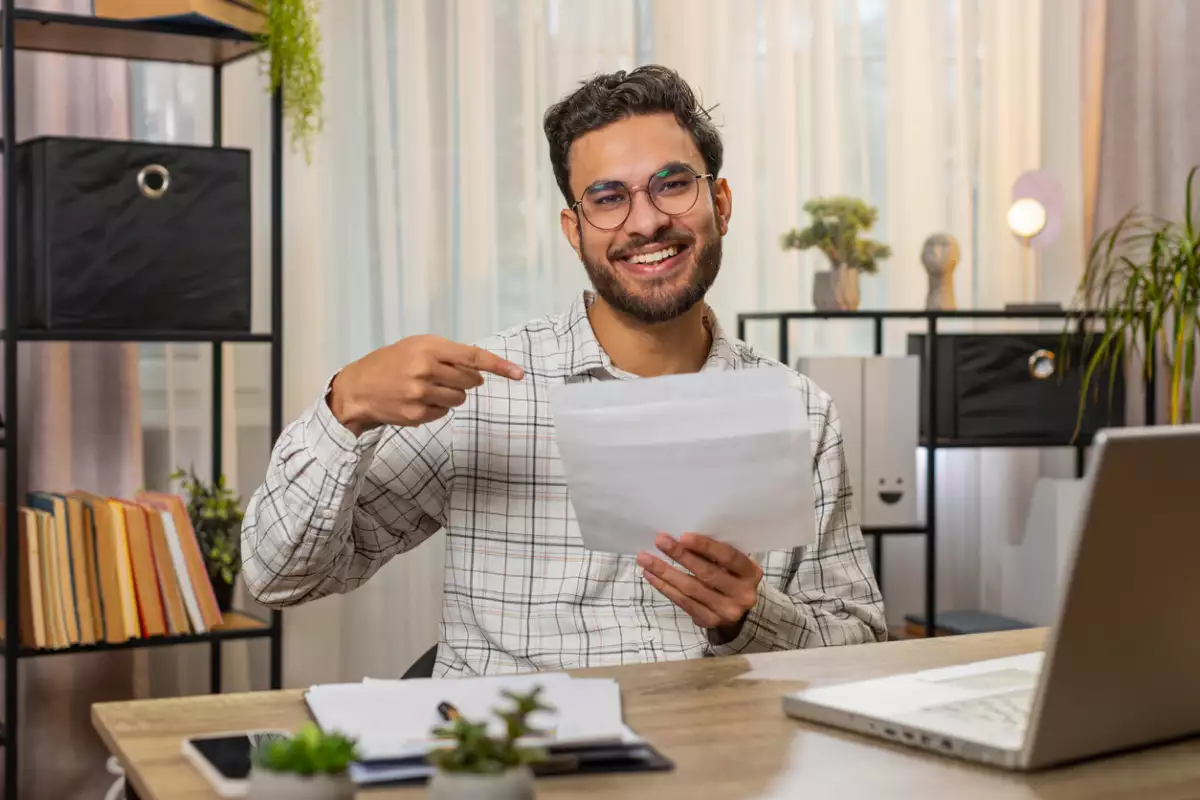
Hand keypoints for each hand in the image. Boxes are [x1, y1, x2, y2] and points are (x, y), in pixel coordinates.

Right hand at [328, 334, 523, 434]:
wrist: (358, 387)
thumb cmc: (391, 362)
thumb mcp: (417, 346)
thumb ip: (448, 354)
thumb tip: (481, 371)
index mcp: (429, 348)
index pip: (473, 357)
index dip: (499, 366)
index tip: (519, 373)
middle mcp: (426, 370)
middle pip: (470, 381)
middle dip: (464, 380)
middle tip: (442, 375)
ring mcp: (421, 394)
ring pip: (459, 399)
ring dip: (451, 395)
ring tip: (427, 388)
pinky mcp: (417, 415)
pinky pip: (444, 413)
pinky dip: (437, 408)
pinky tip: (418, 400)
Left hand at [637, 533, 763, 633]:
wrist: (741, 612)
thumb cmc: (732, 577)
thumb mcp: (734, 565)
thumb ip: (717, 555)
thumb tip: (682, 538)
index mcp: (751, 573)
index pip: (729, 557)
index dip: (705, 547)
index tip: (683, 536)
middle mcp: (742, 594)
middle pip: (707, 573)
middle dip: (680, 555)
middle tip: (660, 541)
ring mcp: (725, 611)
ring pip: (690, 589)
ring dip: (665, 572)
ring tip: (646, 558)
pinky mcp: (708, 621)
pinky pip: (683, 602)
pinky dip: (664, 587)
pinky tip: (651, 575)